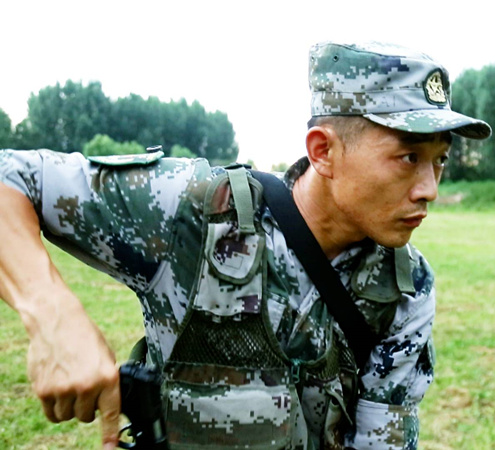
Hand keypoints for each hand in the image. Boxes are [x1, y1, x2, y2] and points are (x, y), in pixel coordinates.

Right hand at [26, 298, 120, 449]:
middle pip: (86, 417)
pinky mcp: (44, 391)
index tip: (111, 448)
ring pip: (68, 417)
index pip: (111, 412)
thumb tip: (109, 402)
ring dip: (69, 407)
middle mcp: (87, 386)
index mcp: (107, 376)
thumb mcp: (106, 356)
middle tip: (84, 388)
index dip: (111, 433)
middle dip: (87, 407)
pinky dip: (55, 406)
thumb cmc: (84, 337)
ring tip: (70, 383)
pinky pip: (52, 414)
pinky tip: (58, 387)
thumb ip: (108, 379)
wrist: (57, 321)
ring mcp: (64, 390)